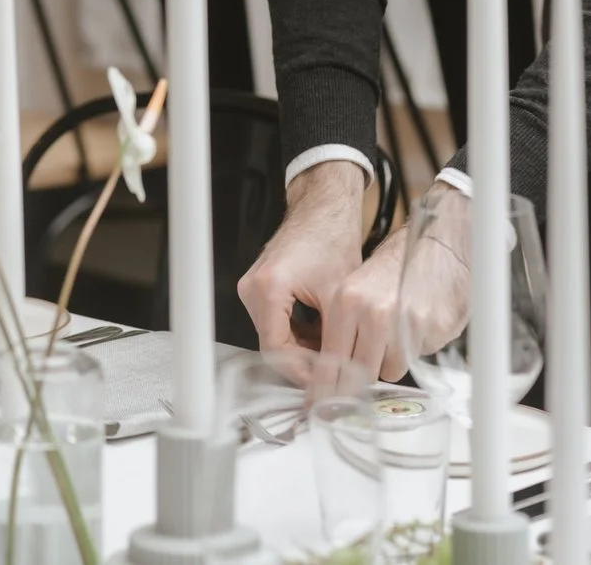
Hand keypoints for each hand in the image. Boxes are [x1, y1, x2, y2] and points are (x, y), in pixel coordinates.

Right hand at [238, 161, 367, 375]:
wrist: (324, 210)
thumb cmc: (332, 241)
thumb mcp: (337, 297)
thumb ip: (333, 339)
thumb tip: (337, 374)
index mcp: (268, 289)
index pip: (276, 350)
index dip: (302, 370)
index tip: (326, 379)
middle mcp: (252, 289)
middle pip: (272, 345)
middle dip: (303, 362)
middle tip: (332, 372)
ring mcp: (252, 288)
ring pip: (274, 336)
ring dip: (301, 349)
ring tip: (332, 354)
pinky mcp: (260, 287)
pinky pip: (274, 322)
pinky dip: (297, 333)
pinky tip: (321, 335)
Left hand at [315, 185, 472, 384]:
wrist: (441, 245)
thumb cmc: (397, 267)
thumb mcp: (357, 288)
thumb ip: (343, 329)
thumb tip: (329, 372)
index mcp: (348, 300)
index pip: (330, 360)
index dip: (325, 389)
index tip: (319, 407)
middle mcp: (374, 312)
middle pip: (359, 373)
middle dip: (354, 386)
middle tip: (351, 394)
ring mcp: (405, 322)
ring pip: (389, 370)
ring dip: (388, 362)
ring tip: (392, 335)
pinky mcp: (432, 330)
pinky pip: (415, 358)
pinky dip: (413, 350)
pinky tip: (414, 327)